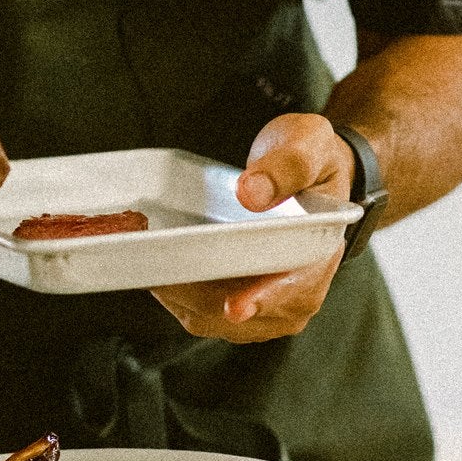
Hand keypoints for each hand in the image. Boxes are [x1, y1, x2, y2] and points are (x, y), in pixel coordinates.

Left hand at [150, 112, 356, 344]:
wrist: (302, 174)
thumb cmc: (307, 160)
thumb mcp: (308, 145)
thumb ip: (287, 166)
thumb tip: (252, 193)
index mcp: (318, 257)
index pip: (291, 289)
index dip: (261, 299)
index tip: (235, 308)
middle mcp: (295, 293)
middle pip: (237, 310)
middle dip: (191, 287)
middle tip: (149, 250)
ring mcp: (264, 305)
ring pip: (207, 315)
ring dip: (173, 289)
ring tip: (143, 245)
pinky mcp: (236, 303)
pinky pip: (196, 309)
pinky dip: (172, 290)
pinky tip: (154, 259)